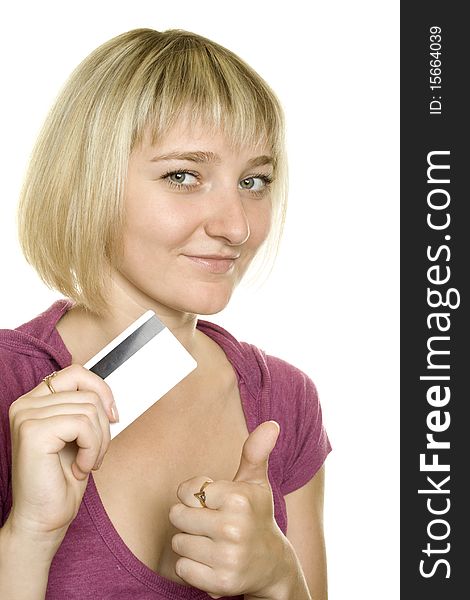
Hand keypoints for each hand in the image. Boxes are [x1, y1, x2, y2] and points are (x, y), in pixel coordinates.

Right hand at [7, 364, 116, 546]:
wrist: (44, 520)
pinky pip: (83, 425)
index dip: (101, 389)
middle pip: (88, 393)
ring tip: (87, 463)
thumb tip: (110, 396)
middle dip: (104, 426)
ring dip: (99, 442)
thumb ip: (85, 409)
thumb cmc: (61, 481)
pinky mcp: (33, 431)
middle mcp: (25, 405)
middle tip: (95, 453)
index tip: (112, 415)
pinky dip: (92, 449)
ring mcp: (26, 416)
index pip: (75, 373)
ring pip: (90, 410)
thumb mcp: (78, 436)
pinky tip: (82, 468)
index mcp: (34, 402)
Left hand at [169, 420, 287, 598]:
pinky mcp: (220, 583)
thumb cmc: (256, 516)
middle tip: (211, 523)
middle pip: (178, 516)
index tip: (213, 501)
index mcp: (239, 498)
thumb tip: (271, 424)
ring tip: (213, 542)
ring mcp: (227, 557)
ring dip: (190, 543)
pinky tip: (212, 561)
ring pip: (178, 542)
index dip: (195, 495)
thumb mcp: (257, 483)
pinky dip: (192, 566)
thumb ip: (255, 452)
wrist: (273, 566)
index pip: (188, 490)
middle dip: (190, 518)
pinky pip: (182, 567)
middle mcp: (234, 528)